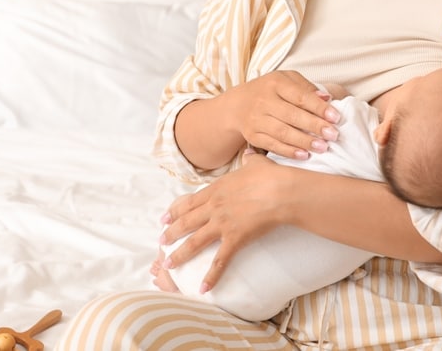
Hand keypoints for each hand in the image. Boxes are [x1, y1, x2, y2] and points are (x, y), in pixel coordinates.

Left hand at [159, 151, 286, 291]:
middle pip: (186, 221)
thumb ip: (250, 160)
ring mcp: (222, 224)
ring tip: (168, 264)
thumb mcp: (257, 163)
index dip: (175, 211)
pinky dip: (211, 276)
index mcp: (216, 189)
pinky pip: (220, 261)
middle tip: (160, 241)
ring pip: (194, 242)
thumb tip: (251, 153)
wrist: (280, 191)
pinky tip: (203, 288)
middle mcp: (214, 207)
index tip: (164, 217)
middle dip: (171, 232)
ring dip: (179, 254)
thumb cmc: (270, 176)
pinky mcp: (235, 239)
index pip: (189, 202)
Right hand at [222, 70, 340, 159]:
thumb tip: (327, 99)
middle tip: (333, 135)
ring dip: (304, 141)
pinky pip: (272, 145)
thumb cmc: (270, 91)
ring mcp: (256, 119)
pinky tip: (304, 155)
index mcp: (275, 83)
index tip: (336, 117)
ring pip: (282, 132)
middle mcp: (263, 100)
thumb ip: (306, 87)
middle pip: (292, 115)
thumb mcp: (286, 80)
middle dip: (314, 126)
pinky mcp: (252, 135)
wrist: (238, 105)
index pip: (300, 96)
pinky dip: (288, 151)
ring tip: (322, 147)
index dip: (319, 108)